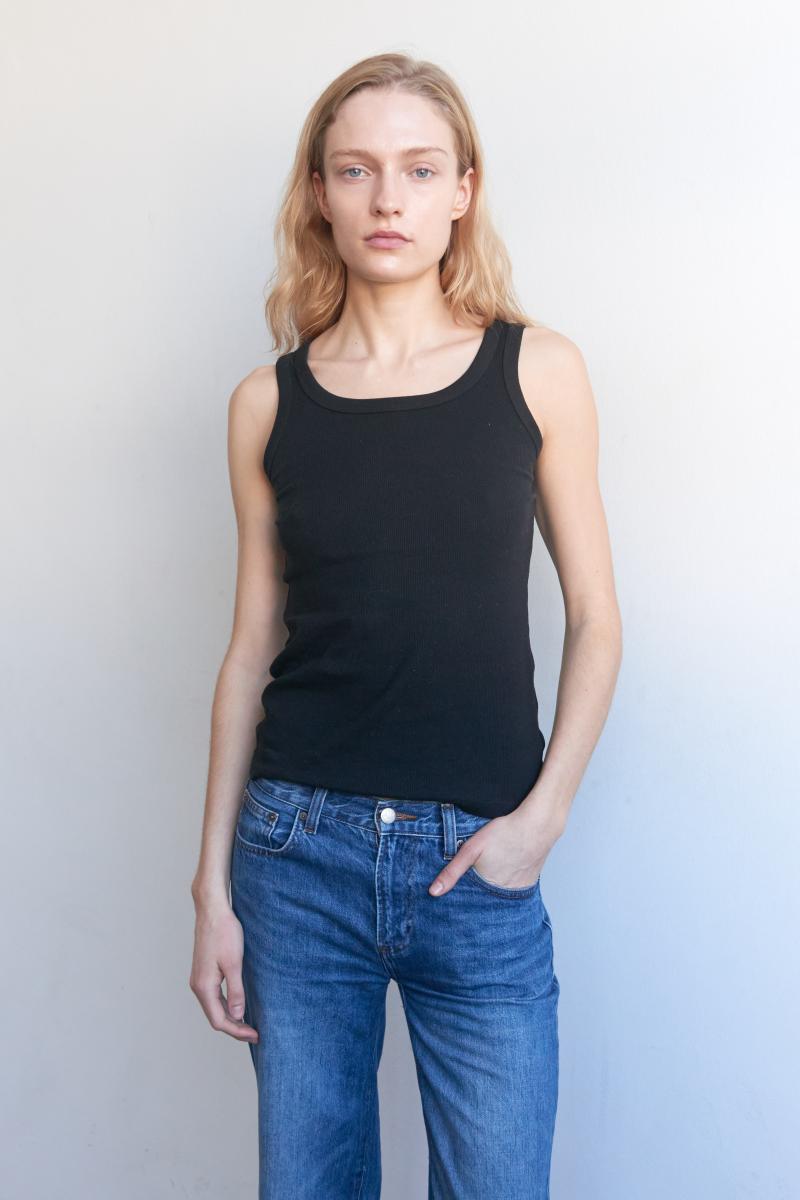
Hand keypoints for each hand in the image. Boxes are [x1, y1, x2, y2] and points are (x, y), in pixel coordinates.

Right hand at [189, 895, 258, 1042]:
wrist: (213, 910)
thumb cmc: (223, 933)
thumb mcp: (234, 963)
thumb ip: (235, 991)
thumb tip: (237, 1015)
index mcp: (204, 987)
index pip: (219, 1020)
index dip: (237, 1031)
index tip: (256, 1035)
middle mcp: (198, 986)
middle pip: (215, 1017)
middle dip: (235, 1028)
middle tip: (255, 1034)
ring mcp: (199, 979)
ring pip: (214, 1007)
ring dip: (231, 1017)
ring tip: (249, 1024)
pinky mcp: (204, 972)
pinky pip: (214, 996)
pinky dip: (226, 1005)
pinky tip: (239, 1005)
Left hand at [428, 808, 558, 895]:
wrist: (538, 825)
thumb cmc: (504, 833)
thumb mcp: (471, 849)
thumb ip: (452, 871)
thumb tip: (433, 892)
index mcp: (489, 890)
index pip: (472, 905)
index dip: (463, 903)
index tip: (456, 903)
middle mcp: (506, 895)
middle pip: (486, 902)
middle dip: (477, 899)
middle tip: (473, 885)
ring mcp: (520, 890)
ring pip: (500, 897)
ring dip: (492, 893)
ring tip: (489, 876)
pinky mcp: (530, 883)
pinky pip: (513, 890)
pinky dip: (506, 886)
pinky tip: (504, 872)